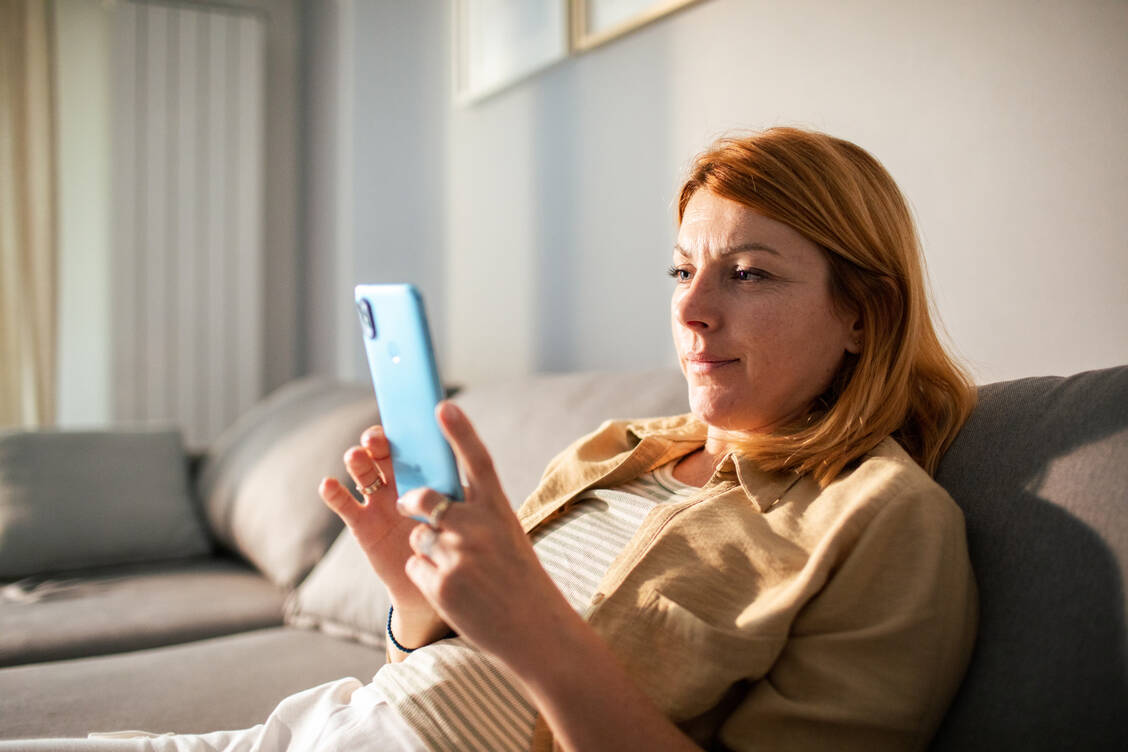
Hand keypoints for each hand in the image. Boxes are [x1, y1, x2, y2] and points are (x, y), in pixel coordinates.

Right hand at [318, 426, 443, 640]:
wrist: (442, 577)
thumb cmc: (454, 537)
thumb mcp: (459, 508)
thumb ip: (452, 486)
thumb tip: (457, 461)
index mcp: (422, 470)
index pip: (408, 441)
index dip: (401, 429)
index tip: (400, 421)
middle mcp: (396, 480)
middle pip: (380, 451)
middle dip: (375, 441)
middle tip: (374, 441)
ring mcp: (377, 500)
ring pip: (362, 472)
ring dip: (356, 461)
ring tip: (356, 458)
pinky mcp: (362, 523)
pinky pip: (345, 505)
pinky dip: (333, 493)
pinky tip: (329, 485)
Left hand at [396, 401, 573, 662]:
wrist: (536, 630)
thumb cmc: (519, 578)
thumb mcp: (507, 535)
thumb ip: (476, 513)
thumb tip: (434, 496)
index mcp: (499, 510)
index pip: (477, 461)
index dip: (459, 431)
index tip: (441, 406)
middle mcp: (478, 527)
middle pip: (425, 497)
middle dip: (412, 500)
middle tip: (409, 504)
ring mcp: (458, 555)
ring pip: (417, 535)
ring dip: (427, 548)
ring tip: (458, 569)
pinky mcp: (441, 584)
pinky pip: (415, 565)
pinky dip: (426, 575)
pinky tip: (453, 589)